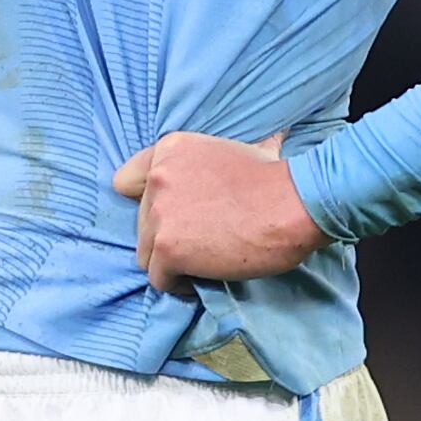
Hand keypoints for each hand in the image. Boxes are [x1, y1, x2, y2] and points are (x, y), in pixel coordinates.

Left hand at [111, 131, 324, 294]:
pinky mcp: (167, 248)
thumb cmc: (277, 178)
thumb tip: (275, 135)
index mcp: (170, 150)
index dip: (147, 202)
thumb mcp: (249, 147)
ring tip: (202, 263)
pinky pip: (160, 279)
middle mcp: (157, 178)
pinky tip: (202, 280)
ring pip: (146, 254)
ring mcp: (159, 214)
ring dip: (171, 262)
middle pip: (142, 223)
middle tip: (201, 242)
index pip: (128, 181)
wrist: (293, 205)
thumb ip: (234, 150)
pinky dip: (179, 285)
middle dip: (168, 235)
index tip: (172, 215)